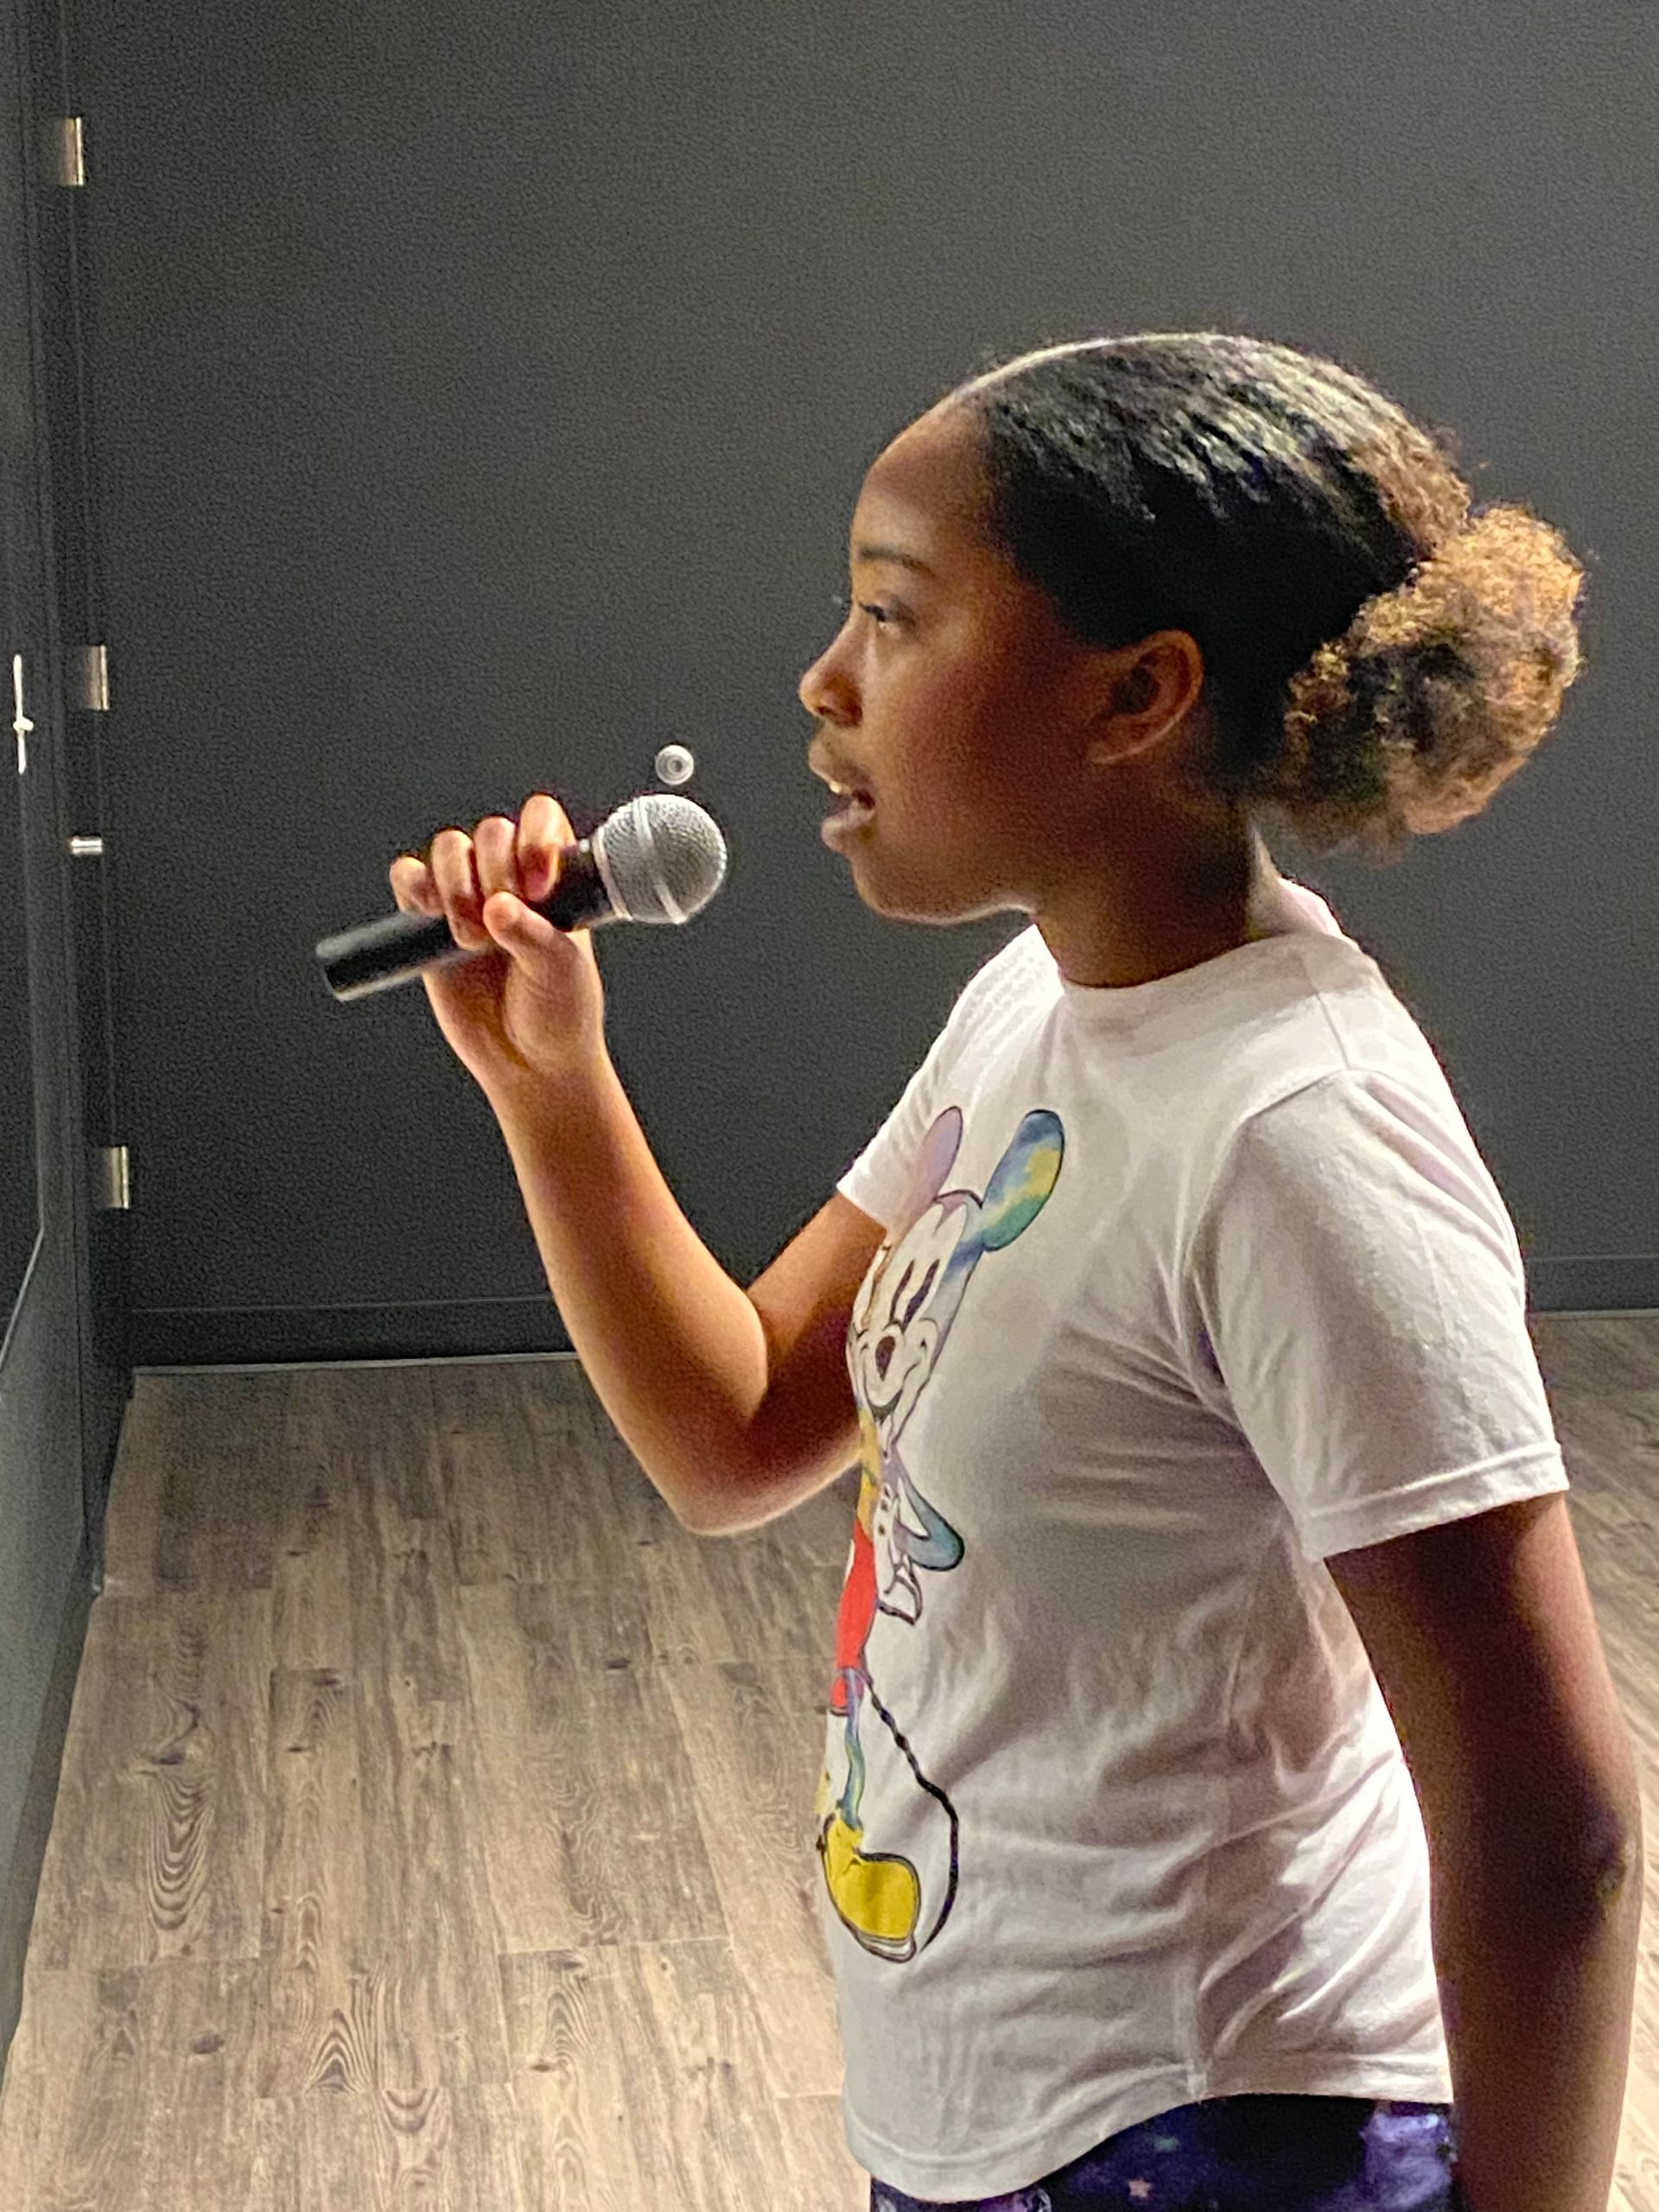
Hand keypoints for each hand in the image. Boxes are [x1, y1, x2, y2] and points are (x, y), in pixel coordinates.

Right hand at [389, 792, 607, 1109]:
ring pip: (449, 848)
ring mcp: (469, 895)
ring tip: (473, 939)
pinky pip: (408, 878)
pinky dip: (414, 886)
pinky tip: (430, 915)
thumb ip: (534, 936)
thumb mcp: (560, 974)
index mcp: (556, 877)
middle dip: (494, 872)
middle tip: (503, 924)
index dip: (534, 838)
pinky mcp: (427, 921)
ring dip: (456, 885)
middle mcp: (511, 877)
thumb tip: (499, 906)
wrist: (527, 1062)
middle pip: (490, 831)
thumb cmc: (560, 1011)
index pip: (541, 818)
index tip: (537, 884)